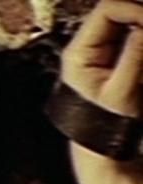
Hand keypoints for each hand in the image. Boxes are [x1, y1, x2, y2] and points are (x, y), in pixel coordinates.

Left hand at [62, 0, 142, 115]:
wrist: (100, 138)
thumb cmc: (104, 121)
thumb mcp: (120, 93)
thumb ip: (133, 58)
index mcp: (79, 51)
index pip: (107, 9)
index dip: (135, 9)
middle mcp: (88, 44)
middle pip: (119, 9)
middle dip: (142, 14)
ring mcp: (101, 47)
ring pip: (129, 19)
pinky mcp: (115, 53)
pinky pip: (135, 33)